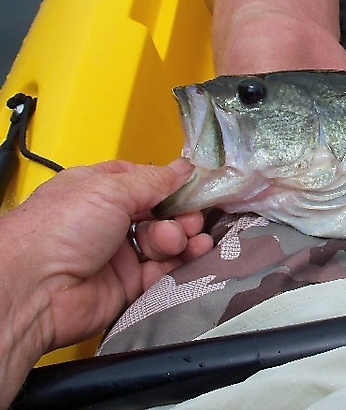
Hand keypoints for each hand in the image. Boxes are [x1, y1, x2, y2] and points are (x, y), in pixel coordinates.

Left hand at [0, 159, 212, 357]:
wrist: (34, 291)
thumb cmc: (58, 230)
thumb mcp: (110, 190)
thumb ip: (155, 180)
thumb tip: (185, 168)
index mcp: (97, 190)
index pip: (144, 182)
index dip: (171, 184)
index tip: (197, 186)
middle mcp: (107, 221)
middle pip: (159, 213)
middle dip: (181, 213)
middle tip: (191, 218)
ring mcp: (117, 254)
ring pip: (164, 242)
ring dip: (181, 237)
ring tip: (182, 239)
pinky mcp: (127, 285)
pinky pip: (162, 272)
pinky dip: (180, 263)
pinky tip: (193, 253)